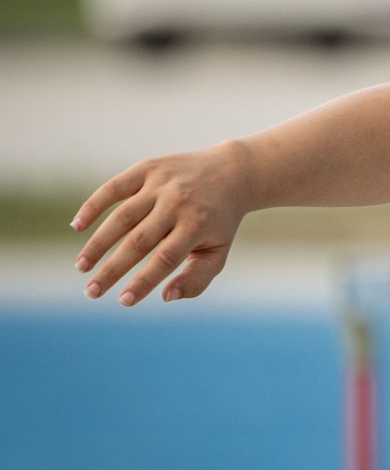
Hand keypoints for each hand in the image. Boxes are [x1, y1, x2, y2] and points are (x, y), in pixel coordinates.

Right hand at [71, 142, 250, 305]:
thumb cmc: (220, 222)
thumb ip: (197, 279)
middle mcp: (178, 203)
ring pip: (122, 216)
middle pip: (139, 241)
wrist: (231, 172)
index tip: (123, 301)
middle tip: (91, 292)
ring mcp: (161, 184)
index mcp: (198, 224)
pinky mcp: (148, 168)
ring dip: (98, 243)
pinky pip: (114, 187)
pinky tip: (77, 226)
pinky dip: (93, 205)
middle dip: (112, 269)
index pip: (166, 258)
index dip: (143, 281)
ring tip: (82, 267)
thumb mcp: (218, 251)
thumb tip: (165, 297)